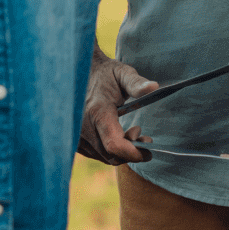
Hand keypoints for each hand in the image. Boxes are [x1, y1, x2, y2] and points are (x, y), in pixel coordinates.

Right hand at [79, 46, 158, 165]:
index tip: (149, 150)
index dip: (134, 152)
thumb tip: (154, 87)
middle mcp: (83, 127)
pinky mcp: (74, 139)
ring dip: (121, 151)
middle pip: (111, 154)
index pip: (115, 144)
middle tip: (142, 135)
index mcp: (97, 111)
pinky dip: (109, 151)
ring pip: (103, 157)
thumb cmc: (105, 74)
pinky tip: (117, 135)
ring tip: (131, 132)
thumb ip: (136, 83)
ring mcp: (76, 135)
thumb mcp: (122, 73)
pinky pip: (94, 154)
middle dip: (131, 151)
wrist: (80, 74)